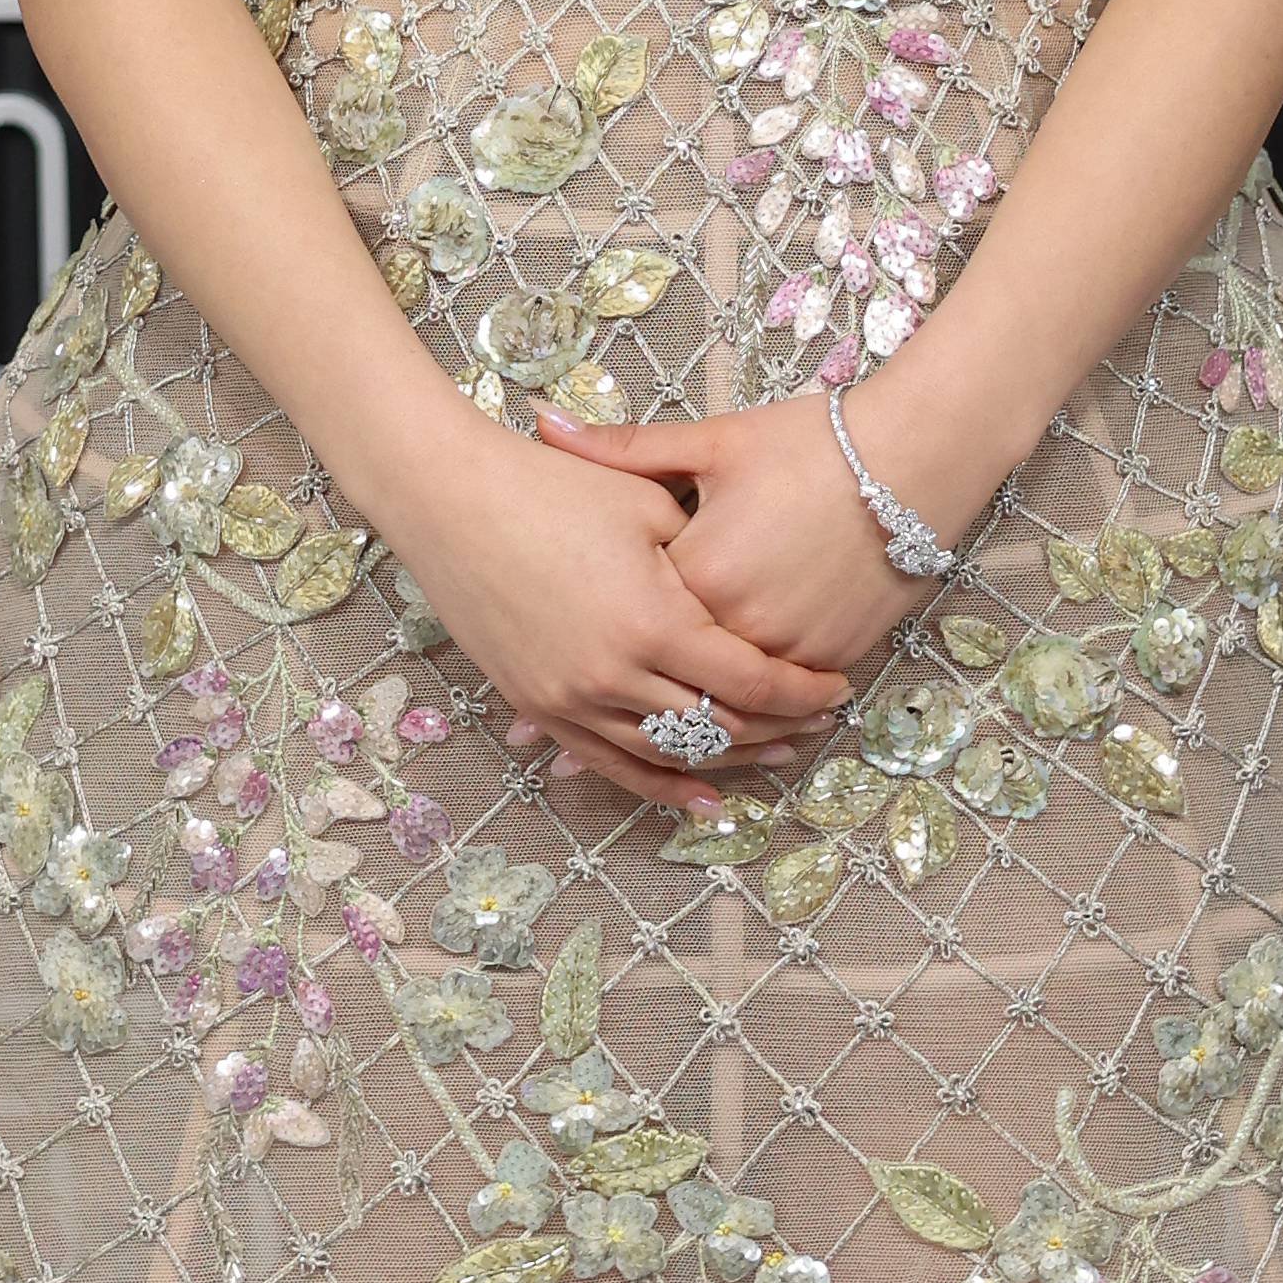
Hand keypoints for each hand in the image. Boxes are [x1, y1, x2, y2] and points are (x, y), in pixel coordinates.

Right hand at [392, 413, 853, 807]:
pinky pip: (610, 763)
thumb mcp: (648, 504)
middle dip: (777, 727)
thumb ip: (706, 560)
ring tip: (774, 753)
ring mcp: (569, 698)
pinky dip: (660, 783)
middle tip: (816, 719)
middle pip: (718, 726)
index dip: (802, 691)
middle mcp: (611, 674)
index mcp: (651, 621)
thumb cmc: (549, 487)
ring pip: (668, 754)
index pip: (751, 682)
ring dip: (727, 759)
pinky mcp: (537, 705)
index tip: (835, 686)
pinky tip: (701, 796)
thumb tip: (756, 604)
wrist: (447, 498)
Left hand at [536, 396, 921, 705]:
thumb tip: (544, 422)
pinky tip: (743, 704)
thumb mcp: (714, 442)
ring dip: (704, 716)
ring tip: (674, 706)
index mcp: (695, 574)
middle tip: (612, 688)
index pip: (634, 621)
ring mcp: (788, 648)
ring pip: (731, 703)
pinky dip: (762, 707)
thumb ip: (623, 449)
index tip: (580, 637)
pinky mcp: (832, 657)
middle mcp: (737, 625)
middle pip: (676, 676)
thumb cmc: (810, 443)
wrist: (912, 457)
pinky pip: (783, 699)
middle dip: (645, 690)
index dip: (608, 627)